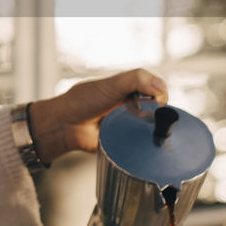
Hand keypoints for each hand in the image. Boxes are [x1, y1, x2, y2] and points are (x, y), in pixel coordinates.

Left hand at [28, 68, 166, 161]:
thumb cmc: (83, 101)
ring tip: (142, 130)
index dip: (160, 95)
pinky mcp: (125, 144)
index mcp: (130, 89)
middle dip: (158, 115)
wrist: (65, 126)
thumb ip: (136, 79)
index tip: (156, 101)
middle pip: (157, 111)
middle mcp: (132, 107)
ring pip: (151, 130)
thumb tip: (161, 87)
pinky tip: (141, 143)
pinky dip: (143, 145)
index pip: (157, 90)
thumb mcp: (111, 84)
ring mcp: (129, 126)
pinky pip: (140, 146)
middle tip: (146, 116)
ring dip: (151, 131)